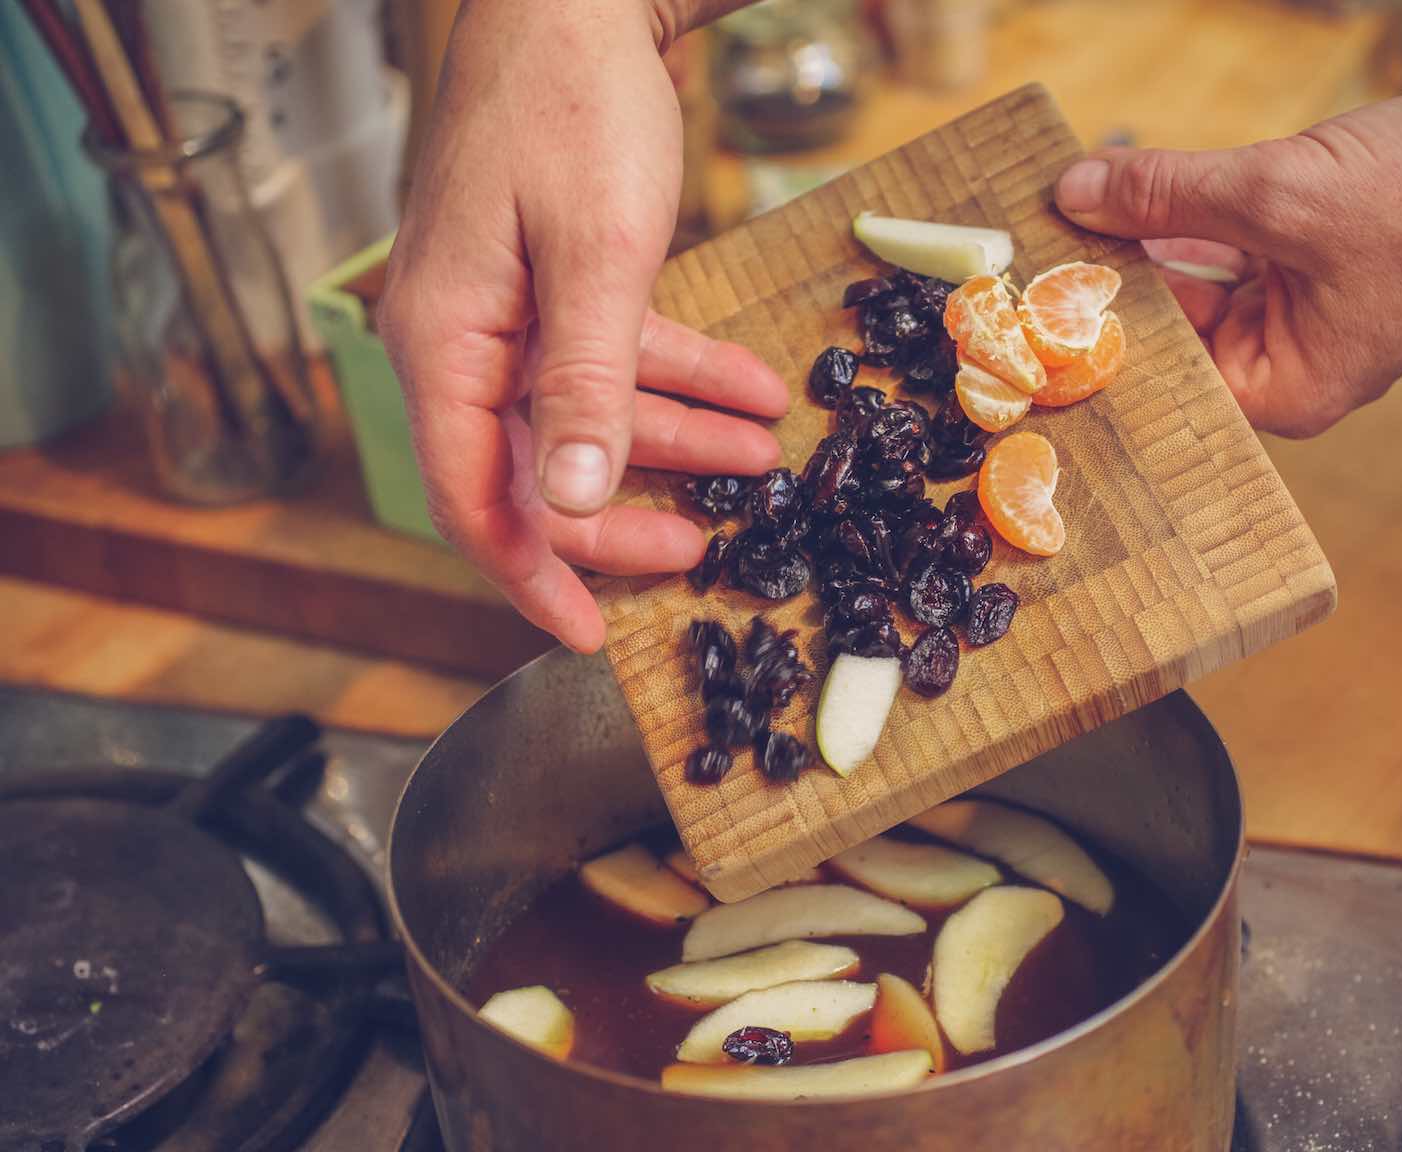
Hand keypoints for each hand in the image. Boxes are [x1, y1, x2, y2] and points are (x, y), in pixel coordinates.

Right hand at [379, 0, 784, 652]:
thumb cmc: (569, 108)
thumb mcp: (594, 256)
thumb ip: (584, 383)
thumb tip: (567, 498)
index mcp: (443, 342)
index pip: (471, 497)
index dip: (530, 574)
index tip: (585, 634)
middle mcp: (461, 338)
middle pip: (533, 468)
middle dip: (620, 514)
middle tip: (698, 546)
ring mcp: (506, 311)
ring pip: (585, 414)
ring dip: (674, 441)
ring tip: (760, 460)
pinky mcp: (552, 283)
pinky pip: (612, 356)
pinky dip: (679, 377)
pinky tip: (750, 389)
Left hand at [1056, 77, 1401, 435]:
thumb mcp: (1282, 195)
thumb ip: (1169, 197)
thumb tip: (1074, 194)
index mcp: (1282, 388)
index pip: (1159, 368)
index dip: (1091, 324)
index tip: (1023, 286)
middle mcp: (1287, 364)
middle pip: (1169, 324)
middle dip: (1111, 272)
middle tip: (1032, 229)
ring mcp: (1303, 312)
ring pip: (1194, 276)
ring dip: (1146, 232)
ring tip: (1073, 195)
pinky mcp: (1316, 261)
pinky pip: (1230, 243)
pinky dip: (1192, 213)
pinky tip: (1135, 182)